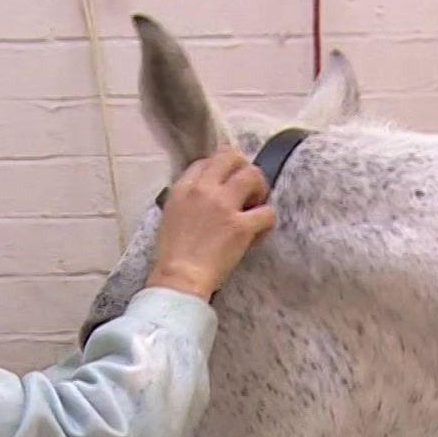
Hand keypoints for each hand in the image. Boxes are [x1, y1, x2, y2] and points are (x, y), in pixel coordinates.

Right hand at [146, 149, 276, 300]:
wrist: (179, 279)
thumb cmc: (172, 255)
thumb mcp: (170, 215)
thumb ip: (187, 198)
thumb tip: (204, 195)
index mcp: (183, 188)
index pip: (207, 160)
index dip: (221, 169)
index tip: (225, 184)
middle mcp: (204, 189)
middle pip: (232, 157)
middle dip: (244, 169)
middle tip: (248, 189)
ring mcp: (224, 206)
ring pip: (253, 175)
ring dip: (260, 188)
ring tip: (256, 205)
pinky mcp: (241, 226)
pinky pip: (267, 212)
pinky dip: (267, 222)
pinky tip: (258, 232)